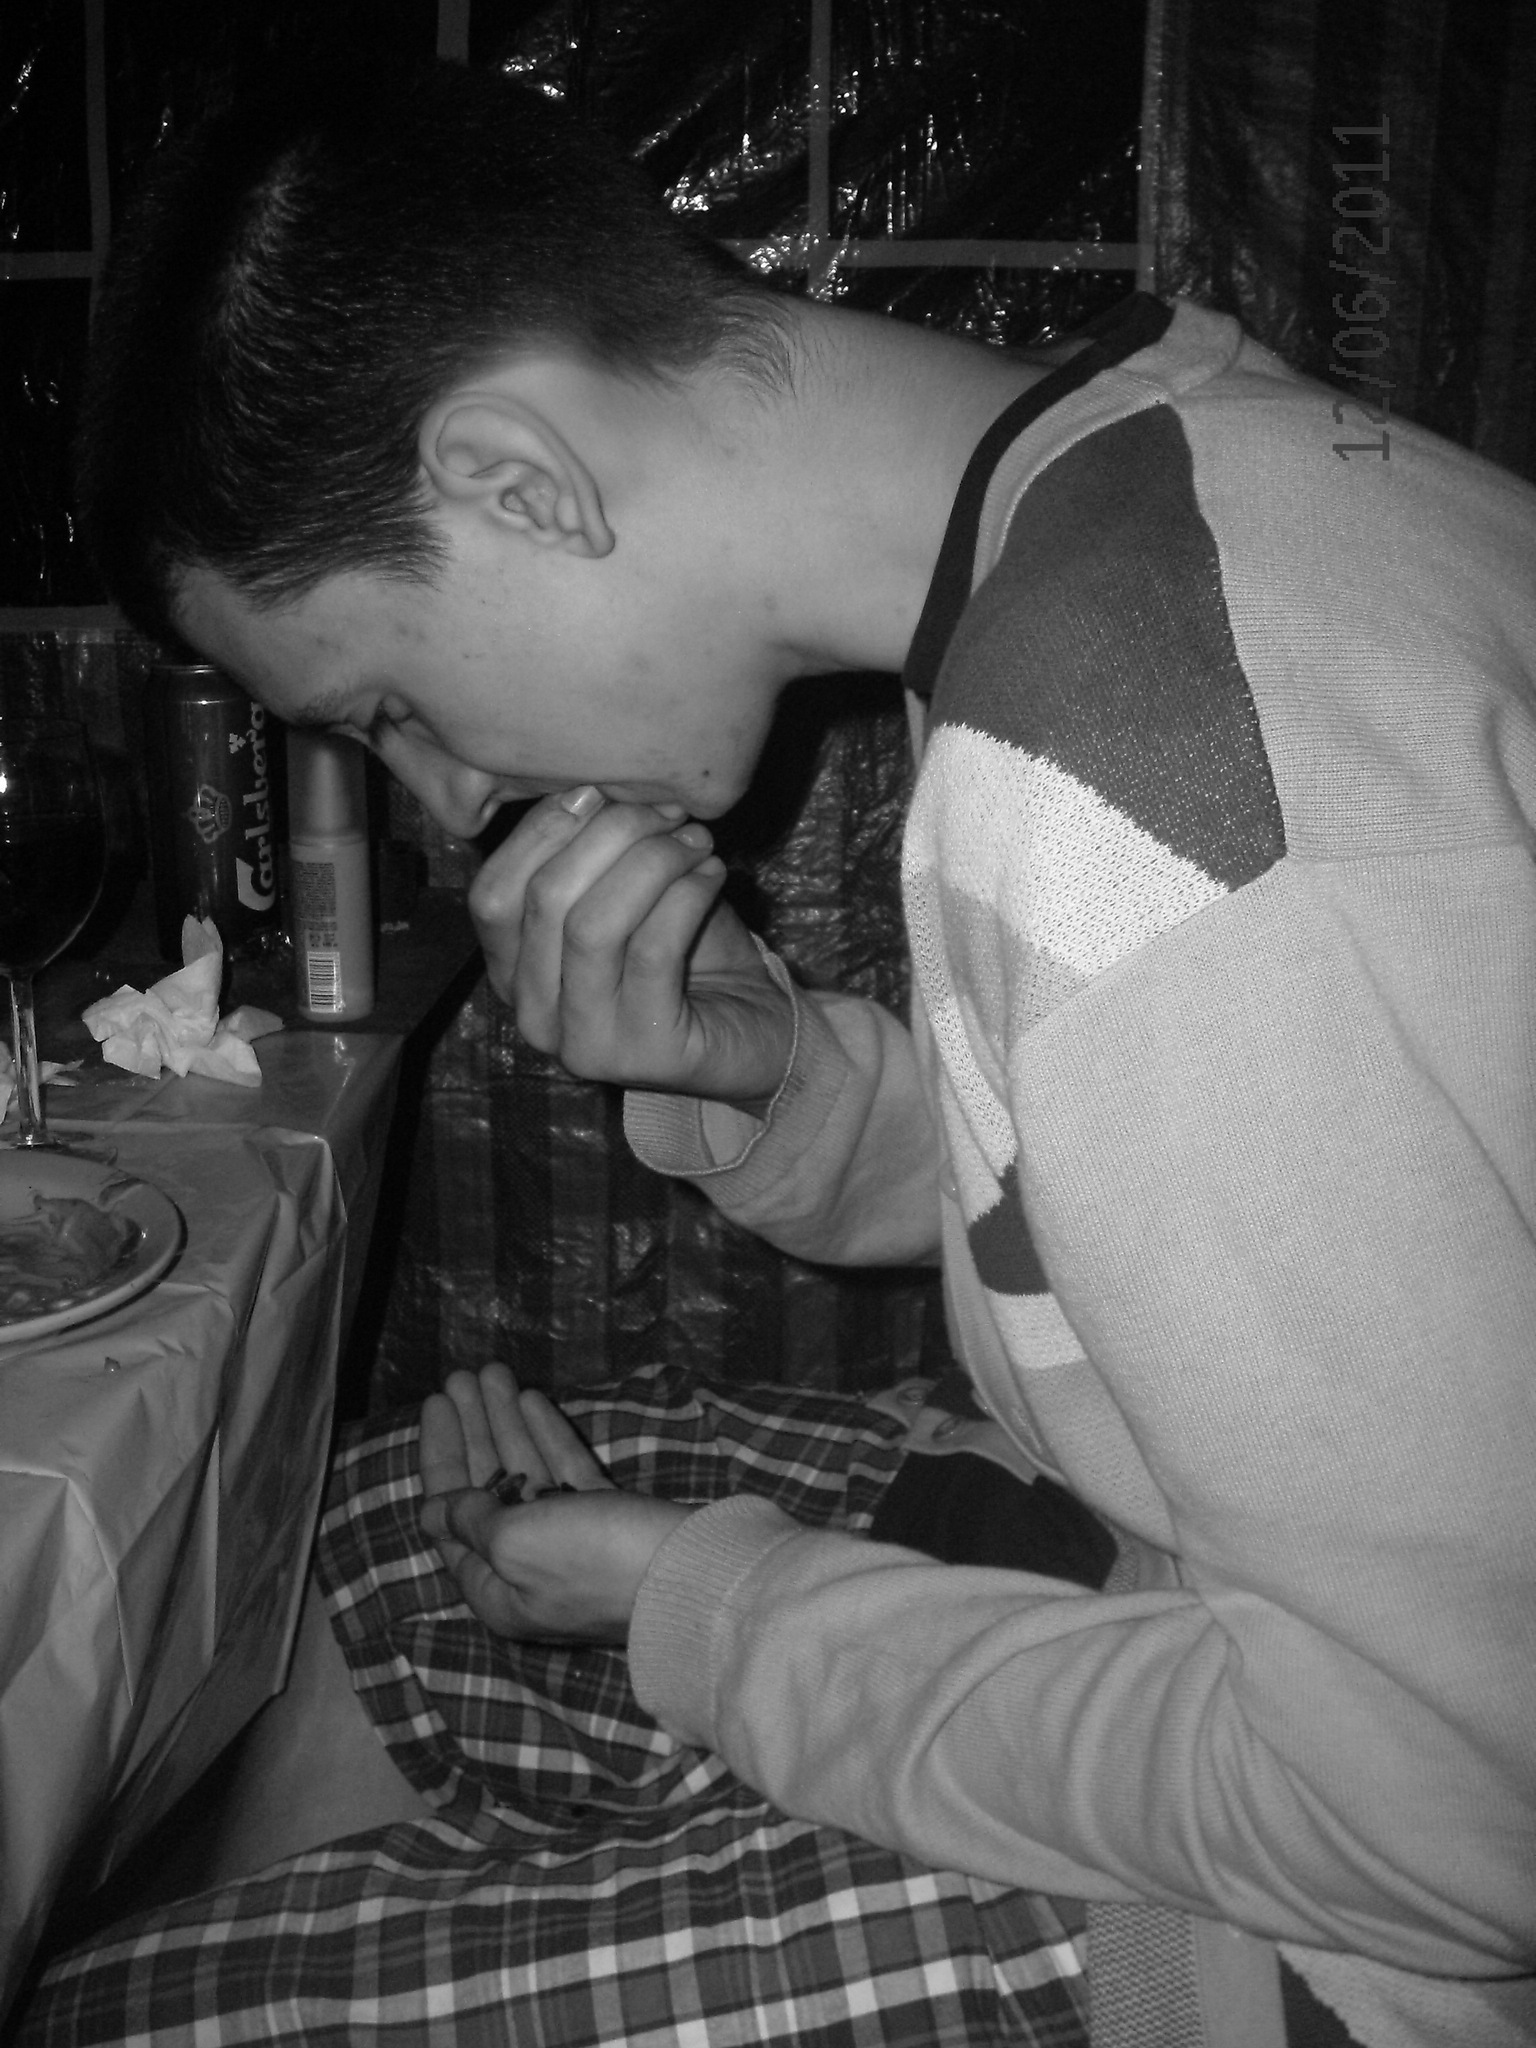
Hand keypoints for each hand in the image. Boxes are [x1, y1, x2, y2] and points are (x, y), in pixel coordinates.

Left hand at [419, 1363, 693, 1642]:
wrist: (687, 1573)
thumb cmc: (589, 1560)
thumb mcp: (515, 1543)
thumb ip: (472, 1520)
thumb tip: (435, 1512)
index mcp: (495, 1586)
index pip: (449, 1516)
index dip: (441, 1456)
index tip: (436, 1403)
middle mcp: (527, 1568)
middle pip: (487, 1488)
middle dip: (474, 1429)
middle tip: (461, 1375)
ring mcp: (571, 1544)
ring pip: (527, 1473)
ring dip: (507, 1421)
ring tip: (494, 1371)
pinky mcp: (608, 1521)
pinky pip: (566, 1473)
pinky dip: (548, 1437)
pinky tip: (534, 1399)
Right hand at [468, 791, 793, 1103]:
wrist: (753, 1033)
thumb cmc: (685, 956)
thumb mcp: (626, 899)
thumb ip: (594, 857)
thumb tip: (592, 789)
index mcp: (513, 977)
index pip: (492, 895)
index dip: (540, 832)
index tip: (599, 790)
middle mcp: (535, 1018)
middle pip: (544, 900)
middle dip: (610, 835)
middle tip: (666, 813)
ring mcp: (583, 1045)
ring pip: (594, 926)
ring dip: (652, 863)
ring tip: (695, 841)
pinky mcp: (642, 1054)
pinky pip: (653, 950)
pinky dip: (686, 895)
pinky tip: (713, 874)